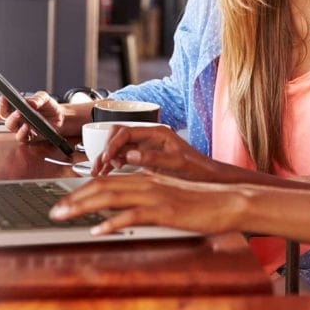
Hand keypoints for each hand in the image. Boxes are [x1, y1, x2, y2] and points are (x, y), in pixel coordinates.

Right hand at [0, 91, 70, 142]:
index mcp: (17, 108)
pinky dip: (22, 132)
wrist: (60, 118)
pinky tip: (26, 126)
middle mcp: (17, 119)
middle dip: (5, 111)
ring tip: (19, 114)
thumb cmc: (49, 107)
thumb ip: (38, 99)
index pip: (4, 106)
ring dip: (13, 121)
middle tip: (13, 107)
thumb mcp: (45, 98)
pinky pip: (21, 137)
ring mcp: (21, 128)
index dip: (1, 103)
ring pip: (10, 127)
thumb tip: (31, 102)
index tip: (3, 98)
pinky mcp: (28, 137)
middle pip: (5, 117)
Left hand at [49, 173, 248, 235]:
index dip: (81, 190)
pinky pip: (133, 215)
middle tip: (54, 210)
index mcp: (145, 178)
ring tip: (64, 216)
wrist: (226, 201)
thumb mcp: (166, 197)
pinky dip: (113, 223)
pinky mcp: (164, 211)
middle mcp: (146, 182)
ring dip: (83, 207)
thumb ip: (143, 199)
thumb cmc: (198, 202)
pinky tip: (98, 230)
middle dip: (74, 198)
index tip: (63, 201)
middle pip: (102, 187)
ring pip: (111, 197)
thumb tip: (119, 211)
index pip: (106, 181)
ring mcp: (155, 195)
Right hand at [91, 124, 225, 180]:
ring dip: (107, 158)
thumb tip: (130, 155)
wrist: (210, 178)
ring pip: (119, 148)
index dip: (113, 145)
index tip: (107, 159)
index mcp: (157, 132)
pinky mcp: (146, 159)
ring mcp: (147, 148)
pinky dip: (114, 165)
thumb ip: (154, 158)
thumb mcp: (177, 163)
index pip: (126, 132)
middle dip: (106, 150)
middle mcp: (150, 137)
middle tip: (99, 167)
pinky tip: (108, 174)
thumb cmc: (199, 169)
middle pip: (118, 137)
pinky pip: (124, 158)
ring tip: (99, 173)